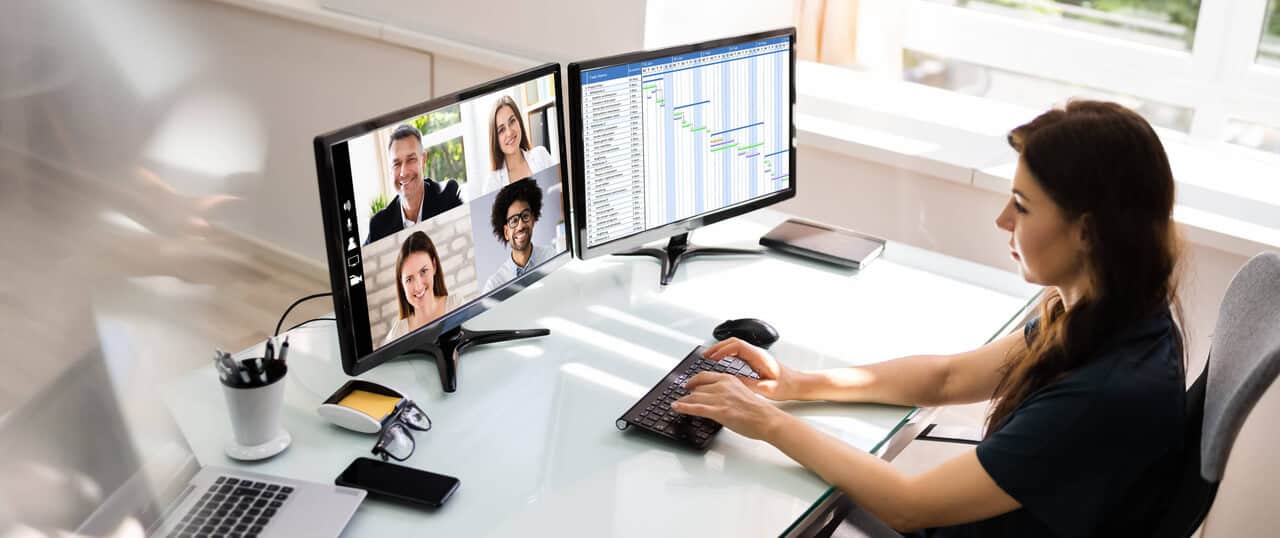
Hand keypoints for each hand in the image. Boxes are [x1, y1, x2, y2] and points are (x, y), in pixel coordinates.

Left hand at [672, 372, 786, 440]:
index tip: (688, 384)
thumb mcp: (741, 392)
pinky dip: (683, 407)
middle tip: (682, 398)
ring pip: (694, 397)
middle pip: (697, 388)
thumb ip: (727, 391)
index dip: (693, 380)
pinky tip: (676, 407)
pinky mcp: (719, 411)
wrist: (766, 419)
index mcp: (728, 379)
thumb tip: (716, 395)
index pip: (704, 376)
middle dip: (688, 394)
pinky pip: (696, 408)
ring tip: (676, 404)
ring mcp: (720, 398)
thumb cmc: (757, 409)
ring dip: (683, 401)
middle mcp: (722, 386)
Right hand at [703, 338, 803, 400]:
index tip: (711, 357)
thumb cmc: (787, 386)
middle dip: (717, 347)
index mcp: (759, 357)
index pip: (737, 345)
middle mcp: (757, 353)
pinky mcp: (756, 360)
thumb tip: (732, 381)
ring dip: (721, 350)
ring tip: (709, 357)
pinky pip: (738, 352)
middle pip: (733, 343)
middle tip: (705, 356)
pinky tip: (721, 361)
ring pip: (735, 346)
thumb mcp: (766, 389)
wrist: (798, 384)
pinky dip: (727, 354)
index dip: (722, 350)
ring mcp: (756, 355)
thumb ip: (749, 384)